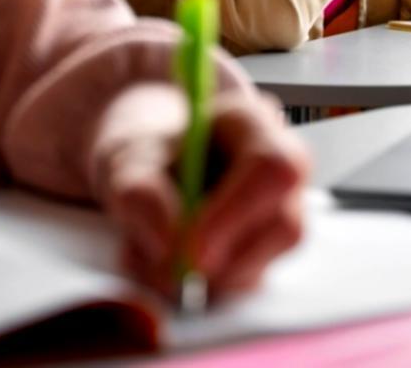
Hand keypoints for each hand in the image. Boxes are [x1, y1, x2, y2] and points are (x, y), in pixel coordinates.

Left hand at [93, 85, 308, 300]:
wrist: (150, 172)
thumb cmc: (149, 156)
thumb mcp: (127, 162)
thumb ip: (142, 194)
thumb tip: (172, 243)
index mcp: (253, 123)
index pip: (272, 168)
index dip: (237, 213)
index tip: (191, 249)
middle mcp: (281, 169)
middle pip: (283, 225)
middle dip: (220, 256)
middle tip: (168, 265)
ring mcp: (281, 214)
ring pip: (262, 264)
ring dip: (200, 275)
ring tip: (150, 250)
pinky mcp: (265, 254)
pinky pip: (241, 285)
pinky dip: (197, 286)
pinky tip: (166, 261)